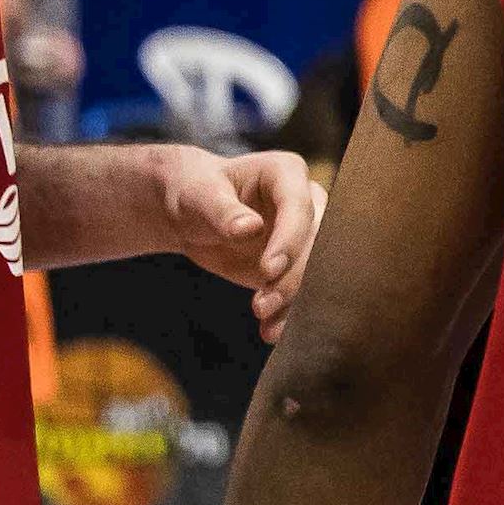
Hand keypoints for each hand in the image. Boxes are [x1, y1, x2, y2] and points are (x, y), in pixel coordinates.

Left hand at [157, 147, 324, 337]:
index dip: (290, 240)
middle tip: (263, 304)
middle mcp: (306, 203)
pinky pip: (299, 289)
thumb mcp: (199, 196)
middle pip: (316, 243)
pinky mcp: (294, 264)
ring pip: (314, 270)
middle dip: (294, 276)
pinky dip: (287, 312)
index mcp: (287, 174)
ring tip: (265, 321)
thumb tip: (250, 228)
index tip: (269, 269)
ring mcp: (303, 235)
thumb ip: (223, 212)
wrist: (187, 214)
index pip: (300, 208)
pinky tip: (271, 330)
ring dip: (293, 299)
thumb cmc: (193, 192)